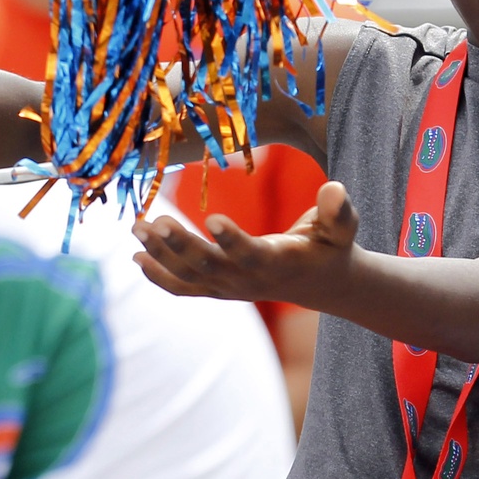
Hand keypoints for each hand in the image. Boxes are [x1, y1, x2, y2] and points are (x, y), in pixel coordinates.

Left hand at [132, 179, 357, 306]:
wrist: (321, 282)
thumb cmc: (331, 245)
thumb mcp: (343, 227)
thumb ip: (339, 211)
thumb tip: (335, 189)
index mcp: (278, 262)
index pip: (252, 254)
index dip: (233, 240)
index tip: (213, 218)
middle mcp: (248, 281)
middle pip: (209, 266)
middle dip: (181, 245)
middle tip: (156, 221)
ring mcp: (229, 288)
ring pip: (188, 276)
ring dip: (160, 254)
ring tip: (137, 227)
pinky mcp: (216, 289)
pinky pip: (183, 288)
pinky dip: (157, 276)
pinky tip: (135, 257)